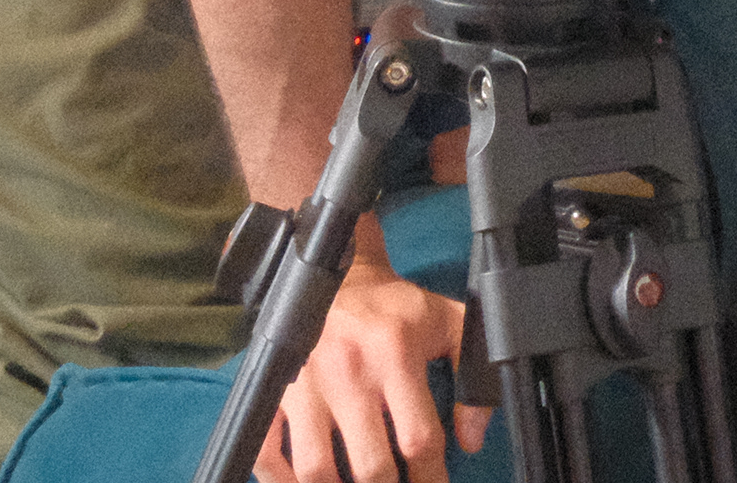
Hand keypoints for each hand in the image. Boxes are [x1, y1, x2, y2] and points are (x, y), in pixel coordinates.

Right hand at [255, 258, 490, 482]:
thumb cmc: (394, 309)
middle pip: (369, 465)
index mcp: (395, 352)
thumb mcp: (446, 322)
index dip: (430, 477)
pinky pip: (265, 451)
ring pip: (317, 469)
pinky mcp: (274, 389)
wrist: (340, 273)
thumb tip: (471, 438)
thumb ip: (471, 373)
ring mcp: (305, 383)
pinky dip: (278, 481)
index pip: (418, 439)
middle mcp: (348, 370)